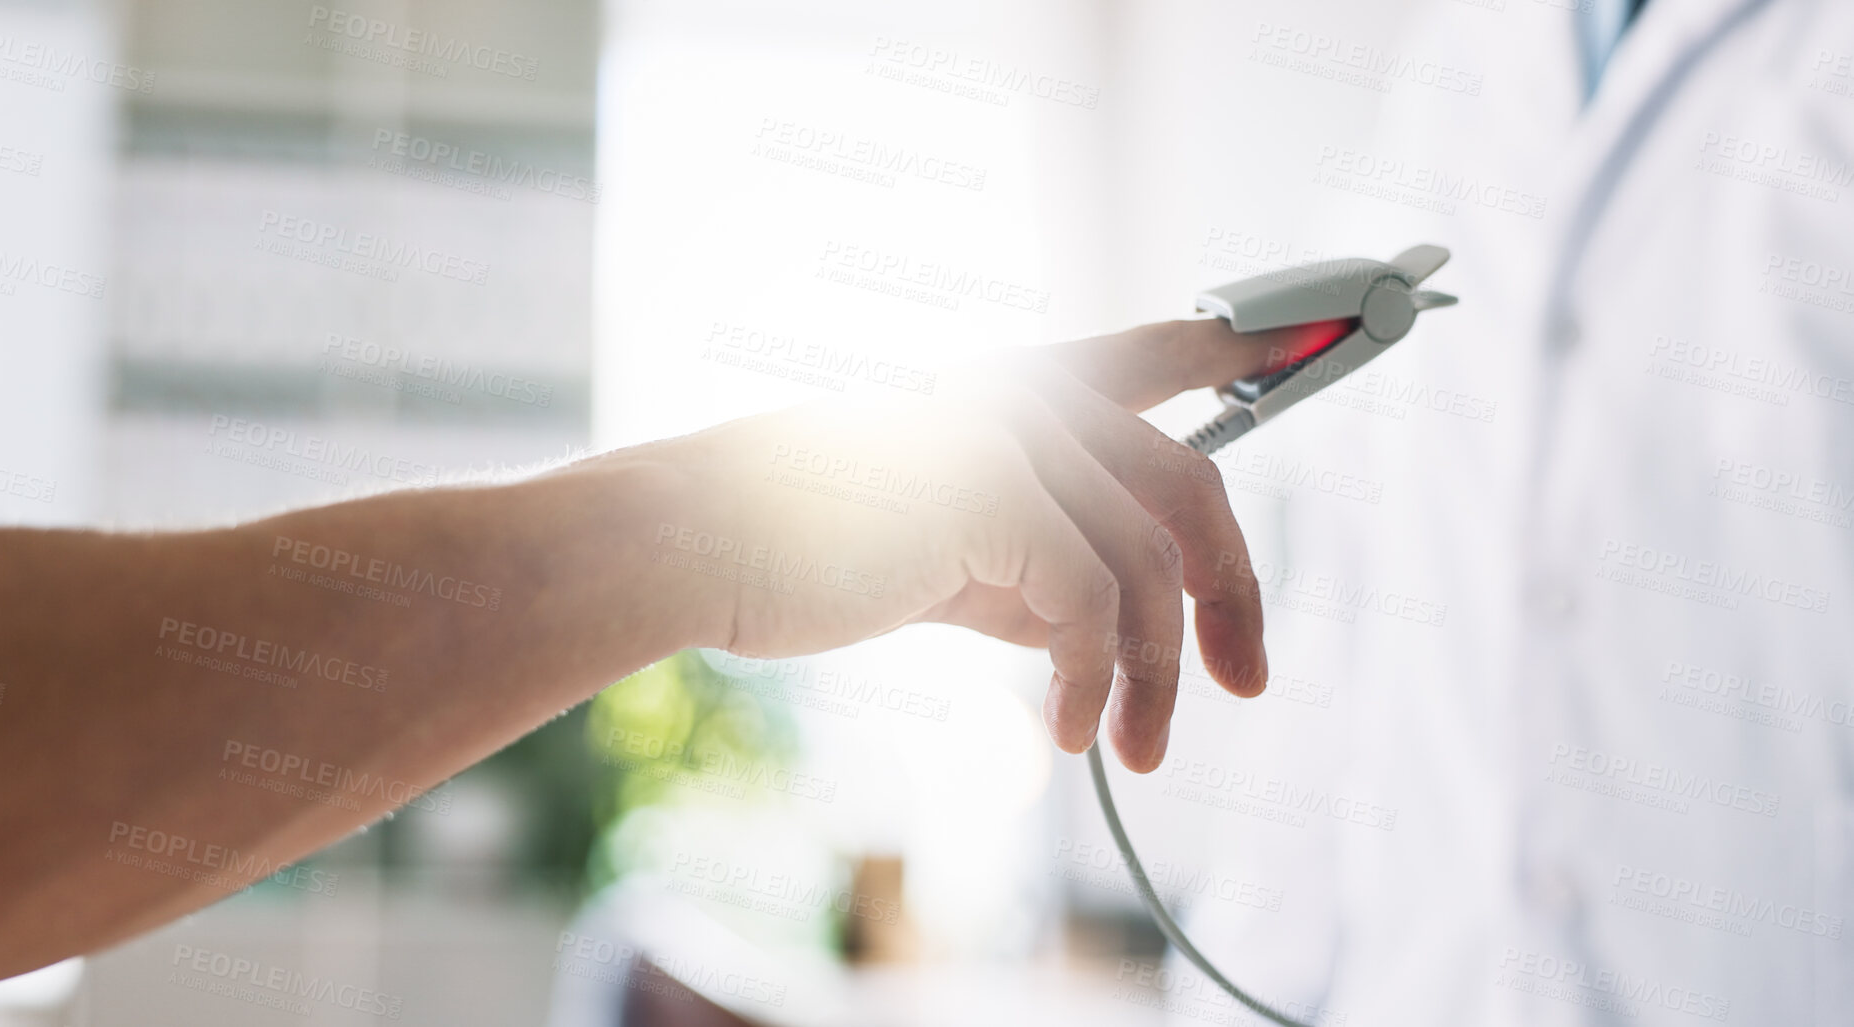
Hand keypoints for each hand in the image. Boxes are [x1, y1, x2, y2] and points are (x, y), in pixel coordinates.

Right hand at [634, 318, 1348, 771]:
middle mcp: (1029, 396)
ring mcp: (1013, 435)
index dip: (1241, 341)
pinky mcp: (992, 492)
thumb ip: (1029, 567)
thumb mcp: (946, 554)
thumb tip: (1098, 630)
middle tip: (1247, 683)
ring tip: (1138, 750)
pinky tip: (1065, 732)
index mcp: (1018, 391)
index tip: (1317, 324)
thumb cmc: (808, 549)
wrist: (704, 544)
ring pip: (1151, 567)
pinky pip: (1092, 609)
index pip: (1153, 350)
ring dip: (1156, 678)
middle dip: (1236, 595)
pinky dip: (1096, 684)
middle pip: (1193, 487)